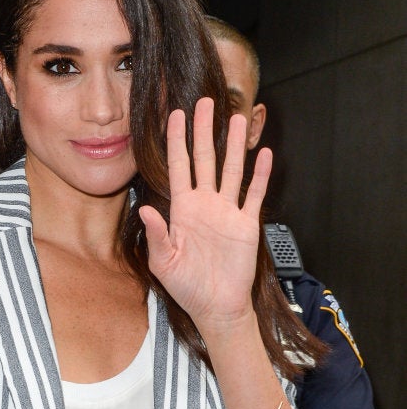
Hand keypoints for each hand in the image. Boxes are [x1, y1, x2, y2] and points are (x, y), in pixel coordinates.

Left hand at [139, 97, 272, 333]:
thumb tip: (145, 209)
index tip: (175, 114)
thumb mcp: (164, 262)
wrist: (216, 306)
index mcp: (182, 209)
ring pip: (231, 170)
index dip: (176, 140)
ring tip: (237, 118)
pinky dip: (260, 175)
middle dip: (204, 131)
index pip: (179, 166)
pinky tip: (263, 154)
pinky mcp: (246, 224)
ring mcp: (227, 212)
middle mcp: (205, 204)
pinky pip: (254, 195)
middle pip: (205, 159)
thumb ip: (157, 235)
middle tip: (206, 102)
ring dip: (234, 145)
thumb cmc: (186, 286)